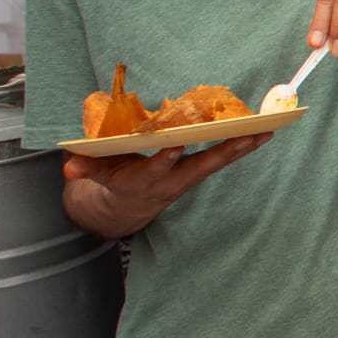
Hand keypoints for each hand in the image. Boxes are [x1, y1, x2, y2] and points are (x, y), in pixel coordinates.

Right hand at [63, 133, 272, 222]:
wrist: (127, 206)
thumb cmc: (111, 181)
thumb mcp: (96, 177)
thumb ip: (85, 170)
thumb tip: (69, 168)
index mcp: (145, 181)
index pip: (156, 170)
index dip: (165, 160)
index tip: (175, 147)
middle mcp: (173, 180)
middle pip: (202, 166)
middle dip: (224, 152)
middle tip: (247, 137)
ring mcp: (190, 176)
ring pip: (220, 161)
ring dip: (243, 147)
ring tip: (267, 131)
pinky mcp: (200, 171)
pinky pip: (225, 157)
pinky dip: (243, 145)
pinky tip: (264, 133)